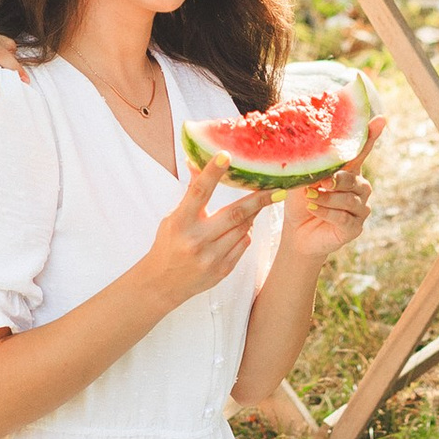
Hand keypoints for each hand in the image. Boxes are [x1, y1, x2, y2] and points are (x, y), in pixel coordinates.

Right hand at [136, 156, 273, 315]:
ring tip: (255, 205)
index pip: (199, 192)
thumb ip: (191, 193)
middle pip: (234, 214)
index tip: (226, 156)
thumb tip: (197, 162)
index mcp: (181, 222)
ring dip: (251, 215)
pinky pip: (243, 245)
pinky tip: (241, 228)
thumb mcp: (174, 217)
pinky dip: (245, 233)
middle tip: (276, 188)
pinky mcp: (222, 270)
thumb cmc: (169, 243)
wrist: (162, 283)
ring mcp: (210, 257)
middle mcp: (196, 240)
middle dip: (259, 199)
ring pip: (243, 229)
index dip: (212, 173)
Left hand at [277, 120, 381, 265]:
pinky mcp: (355, 228)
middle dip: (337, 179)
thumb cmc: (301, 201)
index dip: (371, 136)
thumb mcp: (303, 180)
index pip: (361, 152)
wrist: (297, 232)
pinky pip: (343, 217)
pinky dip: (326, 212)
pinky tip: (313, 209)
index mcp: (348, 171)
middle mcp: (359, 188)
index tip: (380, 119)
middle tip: (320, 181)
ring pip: (348, 199)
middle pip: (354, 178)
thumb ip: (313, 168)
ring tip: (310, 197)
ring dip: (327, 198)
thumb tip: (312, 153)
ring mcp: (360, 208)